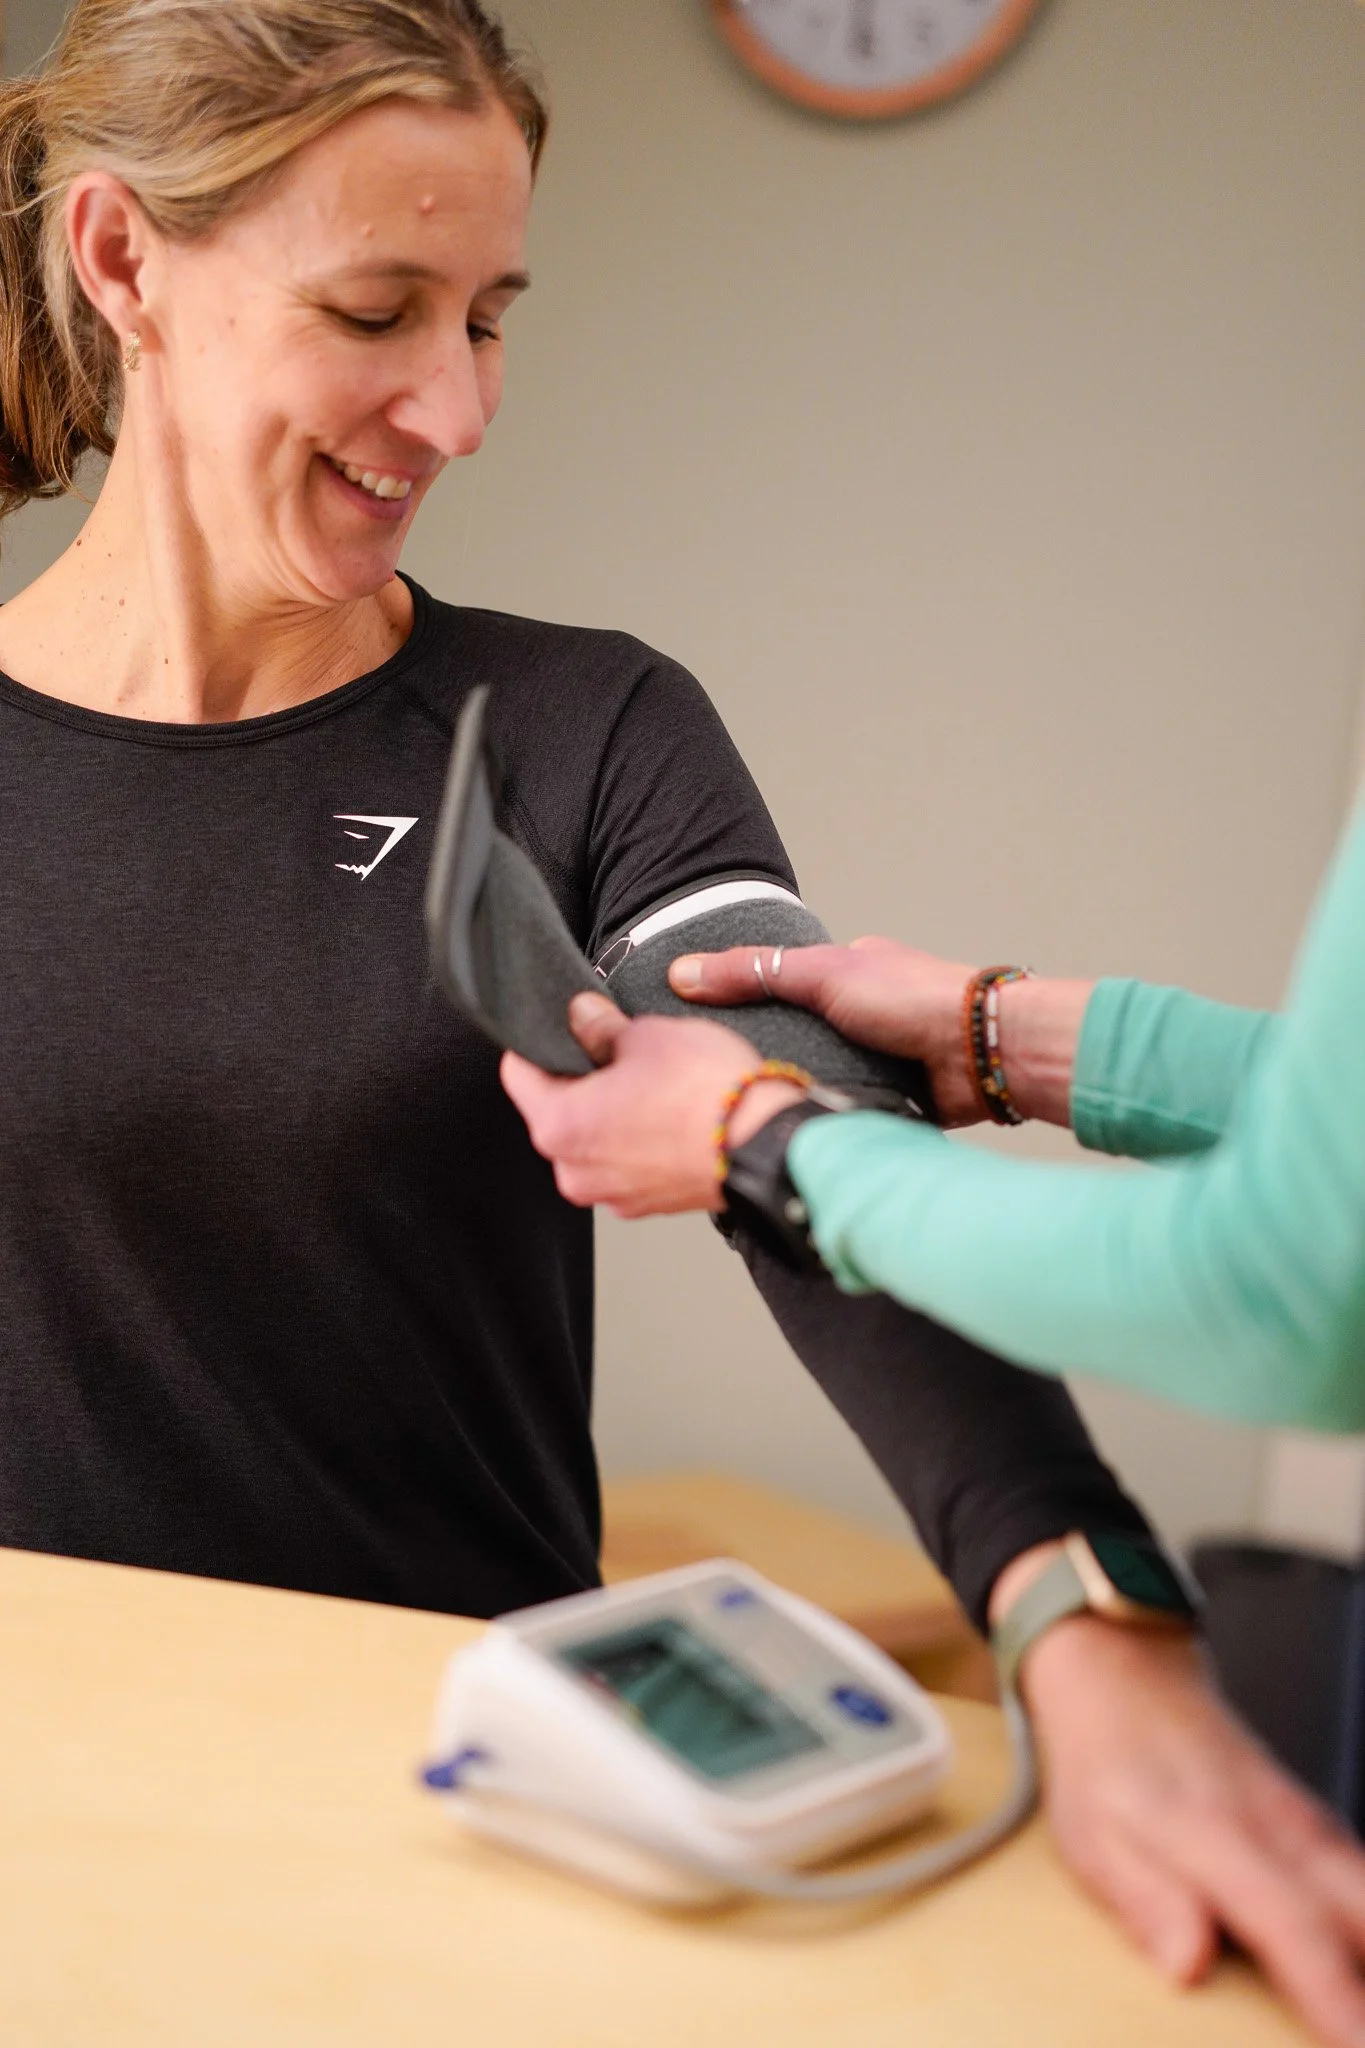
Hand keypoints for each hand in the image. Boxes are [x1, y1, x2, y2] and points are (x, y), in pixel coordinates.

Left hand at [499, 994, 802, 1216]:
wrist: (767, 1146)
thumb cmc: (707, 1093)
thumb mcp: (647, 1035)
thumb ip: (601, 1027)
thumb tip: (580, 1015)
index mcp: (558, 1126)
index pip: (518, 1073)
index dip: (539, 1040)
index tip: (563, 1025)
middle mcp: (574, 1171)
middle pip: (557, 1110)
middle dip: (582, 1078)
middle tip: (621, 1050)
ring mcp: (611, 1194)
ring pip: (595, 1138)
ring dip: (613, 1111)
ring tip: (656, 1084)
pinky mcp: (647, 1204)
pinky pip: (627, 1162)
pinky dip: (640, 1139)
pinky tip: (672, 1114)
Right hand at [669, 939, 1092, 1127]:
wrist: (981, 1052)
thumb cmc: (913, 998)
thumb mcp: (821, 973)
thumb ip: (753, 973)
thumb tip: (682, 973)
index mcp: (846, 975)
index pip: (779, 987)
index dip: (738, 1004)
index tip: (696, 1027)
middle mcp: (860, 1016)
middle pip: (794, 1037)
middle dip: (764, 1057)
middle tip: (715, 1081)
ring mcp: (876, 1060)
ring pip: (816, 1077)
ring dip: (793, 1091)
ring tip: (743, 1112)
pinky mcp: (889, 1101)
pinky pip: (842, 1110)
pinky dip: (822, 1117)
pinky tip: (789, 1130)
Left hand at [1005, 1567, 1364, 2044]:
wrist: (1126, 1677)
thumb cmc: (1107, 1764)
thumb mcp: (1094, 1838)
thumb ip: (1146, 1902)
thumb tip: (1187, 1966)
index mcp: (1220, 1837)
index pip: (1293, 1927)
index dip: (1334, 1996)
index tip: (1356, 2045)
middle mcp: (1283, 1832)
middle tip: (1362, 2029)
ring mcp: (1310, 1828)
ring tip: (1357, 2016)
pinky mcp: (1320, 1833)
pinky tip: (1359, 1966)